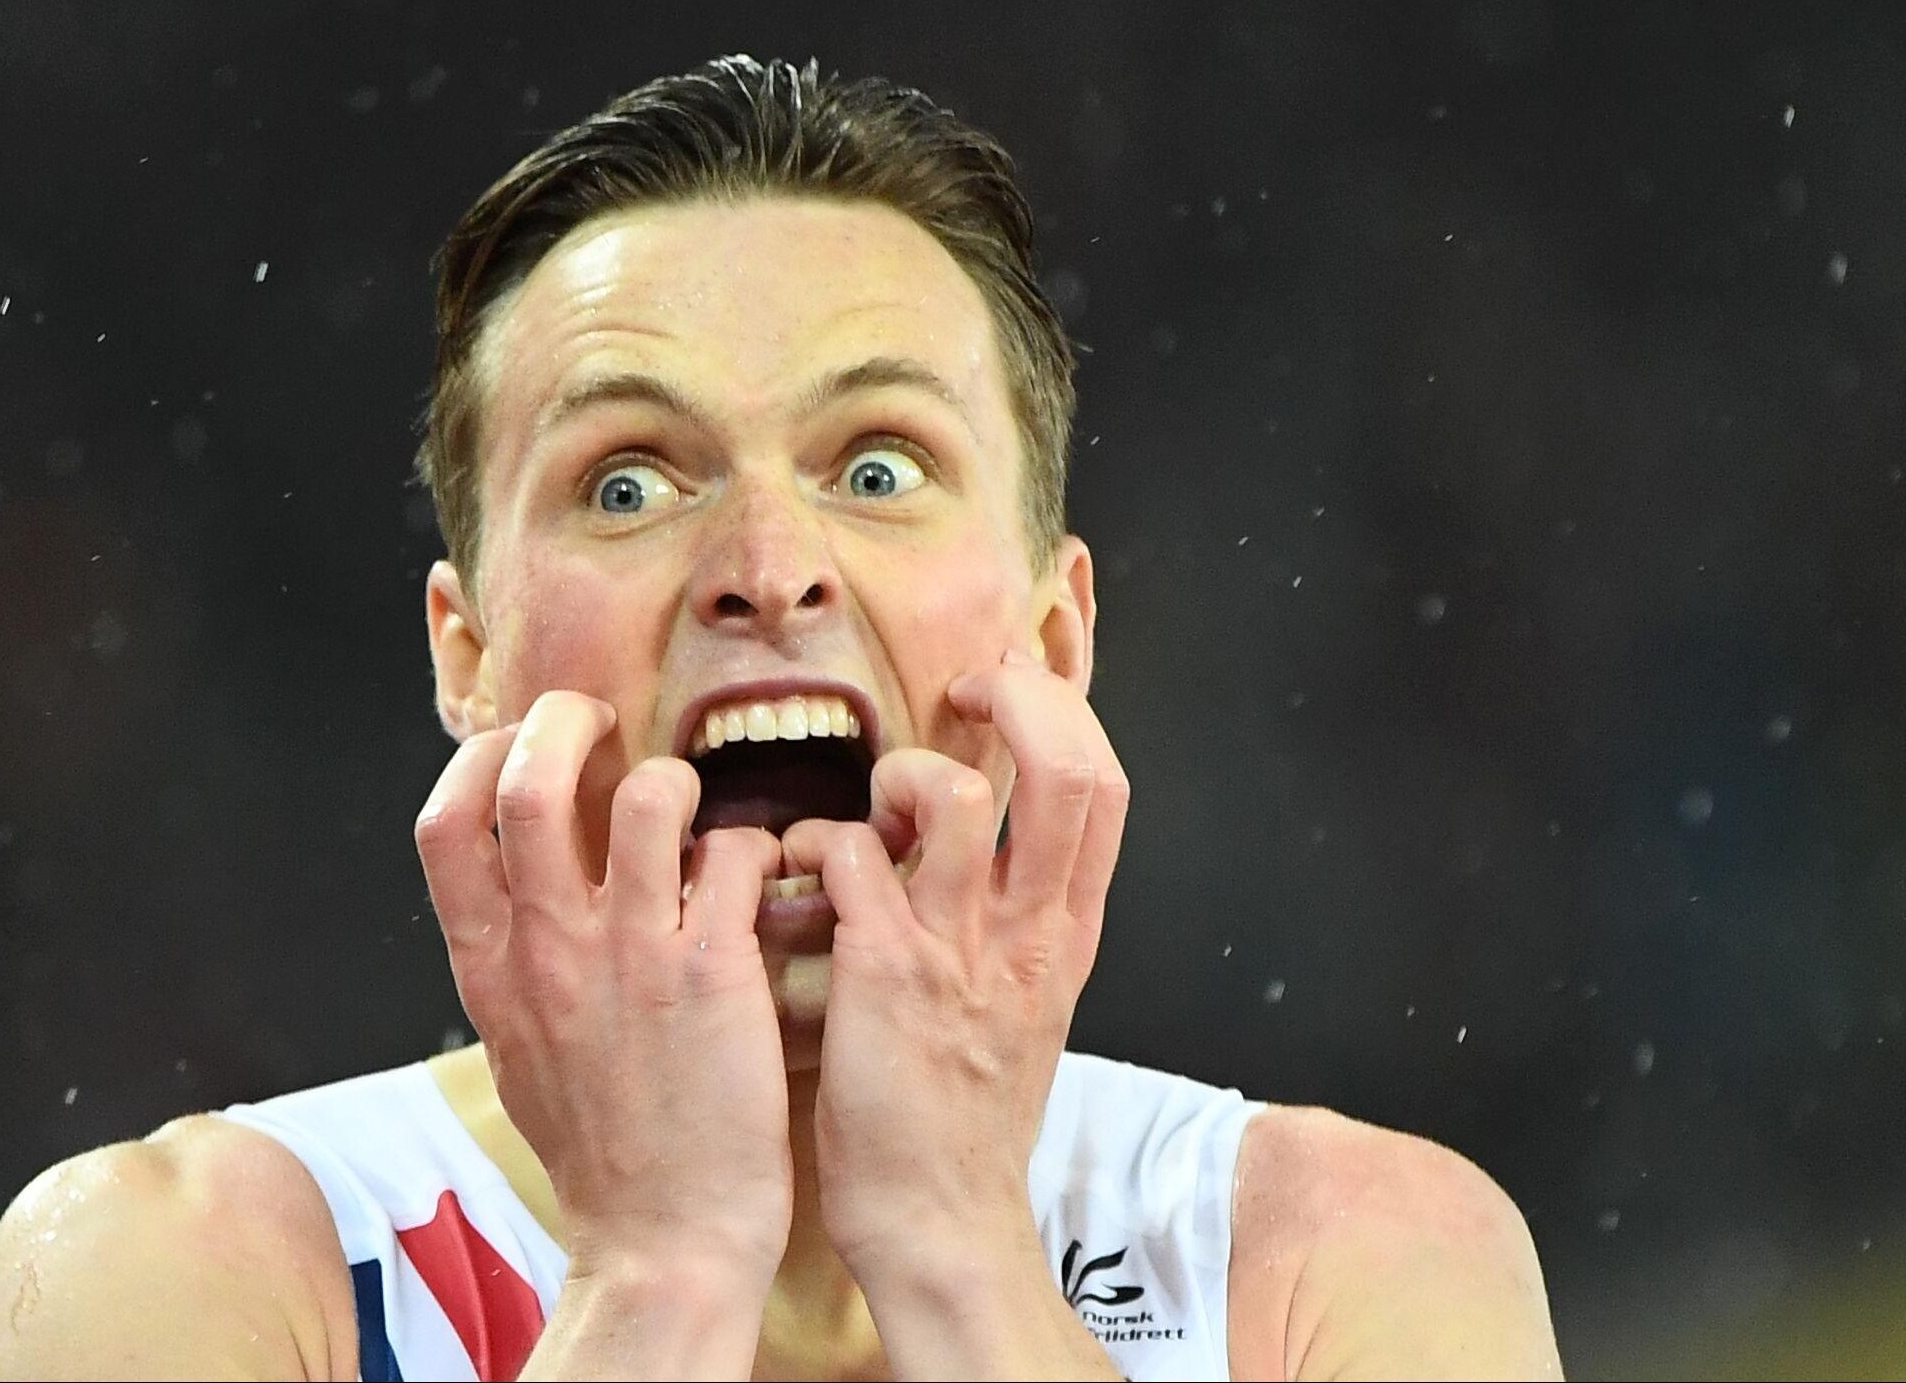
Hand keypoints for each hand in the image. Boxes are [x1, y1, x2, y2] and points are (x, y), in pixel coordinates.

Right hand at [415, 690, 795, 1292]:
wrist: (663, 1242)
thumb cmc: (601, 1154)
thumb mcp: (517, 1052)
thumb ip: (510, 968)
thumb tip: (512, 902)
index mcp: (492, 971)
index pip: (443, 825)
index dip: (479, 760)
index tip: (519, 748)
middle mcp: (551, 951)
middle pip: (528, 782)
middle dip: (565, 721)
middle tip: (602, 724)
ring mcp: (632, 957)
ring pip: (648, 794)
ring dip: (678, 782)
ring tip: (696, 816)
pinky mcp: (715, 973)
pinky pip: (737, 854)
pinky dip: (756, 848)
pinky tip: (759, 881)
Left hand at [799, 651, 1129, 1284]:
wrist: (940, 1224)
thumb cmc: (964, 1121)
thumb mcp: (1027, 1010)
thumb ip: (1018, 925)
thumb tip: (985, 848)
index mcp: (1065, 935)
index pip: (1105, 787)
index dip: (1065, 710)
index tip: (1019, 682)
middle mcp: (1028, 931)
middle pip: (1067, 768)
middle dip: (1017, 700)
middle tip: (964, 693)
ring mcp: (959, 948)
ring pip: (957, 792)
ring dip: (900, 774)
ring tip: (871, 816)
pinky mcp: (883, 972)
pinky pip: (851, 854)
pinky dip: (816, 843)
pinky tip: (801, 877)